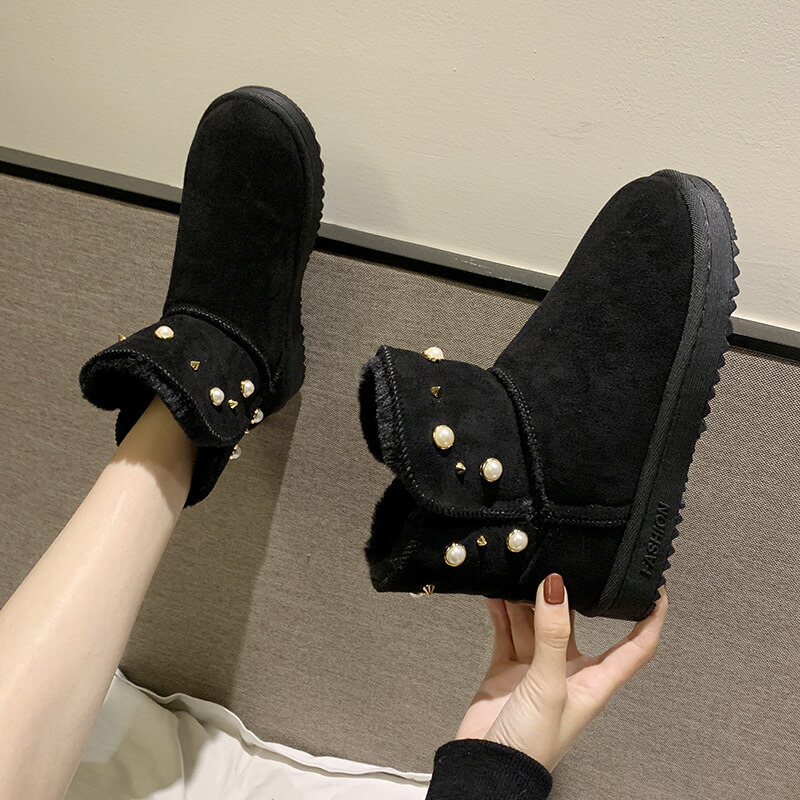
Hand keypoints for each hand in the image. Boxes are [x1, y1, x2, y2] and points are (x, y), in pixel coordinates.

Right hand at [456, 575, 667, 770]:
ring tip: (520, 575)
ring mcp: (537, 670)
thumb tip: (556, 588)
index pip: (636, 646)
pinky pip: (508, 633)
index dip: (649, 618)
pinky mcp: (508, 670)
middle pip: (576, 624)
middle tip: (559, 566)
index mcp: (595, 683)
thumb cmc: (532, 746)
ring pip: (537, 624)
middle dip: (567, 597)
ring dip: (528, 601)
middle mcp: (569, 673)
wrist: (488, 768)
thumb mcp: (549, 685)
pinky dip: (502, 612)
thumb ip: (552, 635)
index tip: (653, 588)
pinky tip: (497, 594)